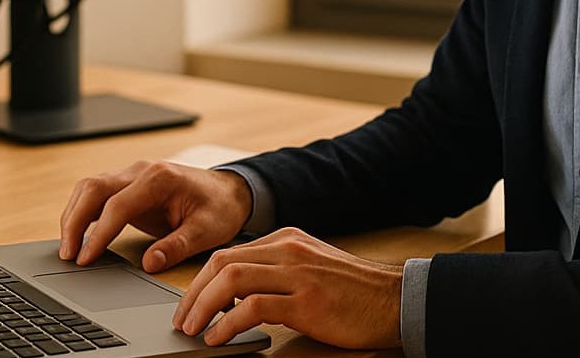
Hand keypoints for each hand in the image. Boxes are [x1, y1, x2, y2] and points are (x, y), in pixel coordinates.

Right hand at [58, 161, 251, 272]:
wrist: (229, 191)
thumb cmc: (219, 208)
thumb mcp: (207, 230)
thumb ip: (177, 246)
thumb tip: (148, 263)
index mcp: (160, 178)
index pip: (117, 205)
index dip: (97, 233)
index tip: (86, 259)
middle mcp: (141, 171)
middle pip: (93, 188)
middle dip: (74, 221)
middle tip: (67, 255)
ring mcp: (132, 175)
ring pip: (89, 188)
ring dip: (73, 216)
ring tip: (68, 249)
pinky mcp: (127, 185)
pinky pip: (96, 194)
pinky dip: (82, 213)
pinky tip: (78, 236)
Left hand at [172, 227, 403, 349]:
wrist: (396, 300)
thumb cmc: (354, 292)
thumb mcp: (311, 269)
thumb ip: (277, 272)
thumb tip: (235, 296)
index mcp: (287, 240)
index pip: (228, 254)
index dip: (200, 281)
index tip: (189, 305)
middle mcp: (288, 250)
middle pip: (221, 263)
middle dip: (193, 293)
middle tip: (182, 321)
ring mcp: (298, 274)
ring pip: (230, 279)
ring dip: (203, 307)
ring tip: (193, 330)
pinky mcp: (307, 302)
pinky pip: (253, 307)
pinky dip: (228, 323)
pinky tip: (219, 338)